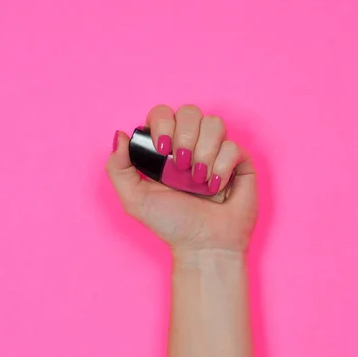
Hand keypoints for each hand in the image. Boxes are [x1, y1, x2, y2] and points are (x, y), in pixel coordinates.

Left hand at [106, 104, 257, 253]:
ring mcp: (217, 151)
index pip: (163, 113)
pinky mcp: (239, 162)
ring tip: (198, 180)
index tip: (162, 151)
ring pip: (214, 123)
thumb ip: (118, 167)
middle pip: (190, 111)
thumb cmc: (172, 224)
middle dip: (184, 137)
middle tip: (181, 167)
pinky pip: (233, 146)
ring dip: (204, 152)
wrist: (203, 245)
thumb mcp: (134, 199)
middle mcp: (192, 145)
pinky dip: (222, 168)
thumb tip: (120, 135)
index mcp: (166, 148)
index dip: (163, 124)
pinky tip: (216, 187)